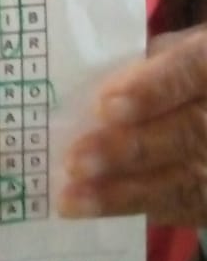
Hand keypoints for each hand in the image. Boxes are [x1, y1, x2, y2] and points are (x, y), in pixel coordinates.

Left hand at [59, 25, 206, 226]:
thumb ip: (145, 64)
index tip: (105, 105)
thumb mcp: (175, 50)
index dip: (150, 90)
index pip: (189, 71)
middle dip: (126, 149)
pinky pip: (181, 206)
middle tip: (75, 161)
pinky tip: (93, 209)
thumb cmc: (185, 74)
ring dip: (120, 191)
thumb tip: (101, 90)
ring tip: (71, 197)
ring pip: (181, 179)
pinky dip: (134, 207)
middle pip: (185, 133)